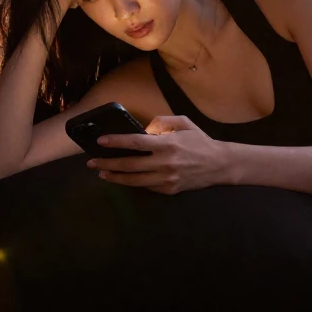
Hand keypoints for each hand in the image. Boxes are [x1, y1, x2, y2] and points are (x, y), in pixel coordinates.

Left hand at [88, 115, 226, 194]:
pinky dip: (133, 182)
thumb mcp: (184, 123)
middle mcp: (165, 163)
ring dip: (115, 177)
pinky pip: (146, 186)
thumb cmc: (200, 141)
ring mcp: (167, 178)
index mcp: (168, 144)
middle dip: (107, 163)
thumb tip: (143, 127)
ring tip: (102, 173)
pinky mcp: (169, 189)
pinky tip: (123, 178)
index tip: (101, 141)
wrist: (219, 165)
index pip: (136, 142)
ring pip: (134, 180)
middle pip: (129, 164)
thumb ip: (162, 121)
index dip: (116, 141)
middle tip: (92, 162)